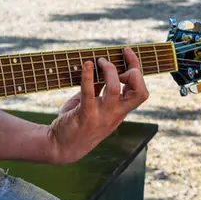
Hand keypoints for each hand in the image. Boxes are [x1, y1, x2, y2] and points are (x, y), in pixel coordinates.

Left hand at [46, 47, 148, 163]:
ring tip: (99, 61)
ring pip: (115, 89)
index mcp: (120, 111)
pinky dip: (88, 76)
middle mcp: (115, 114)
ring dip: (109, 70)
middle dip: (133, 71)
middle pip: (140, 92)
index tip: (126, 52)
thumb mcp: (93, 106)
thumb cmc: (76, 124)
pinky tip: (86, 65)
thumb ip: (99, 91)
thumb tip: (99, 69)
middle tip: (115, 59)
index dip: (136, 67)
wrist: (60, 147)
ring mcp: (102, 115)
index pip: (140, 89)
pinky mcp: (85, 115)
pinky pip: (89, 93)